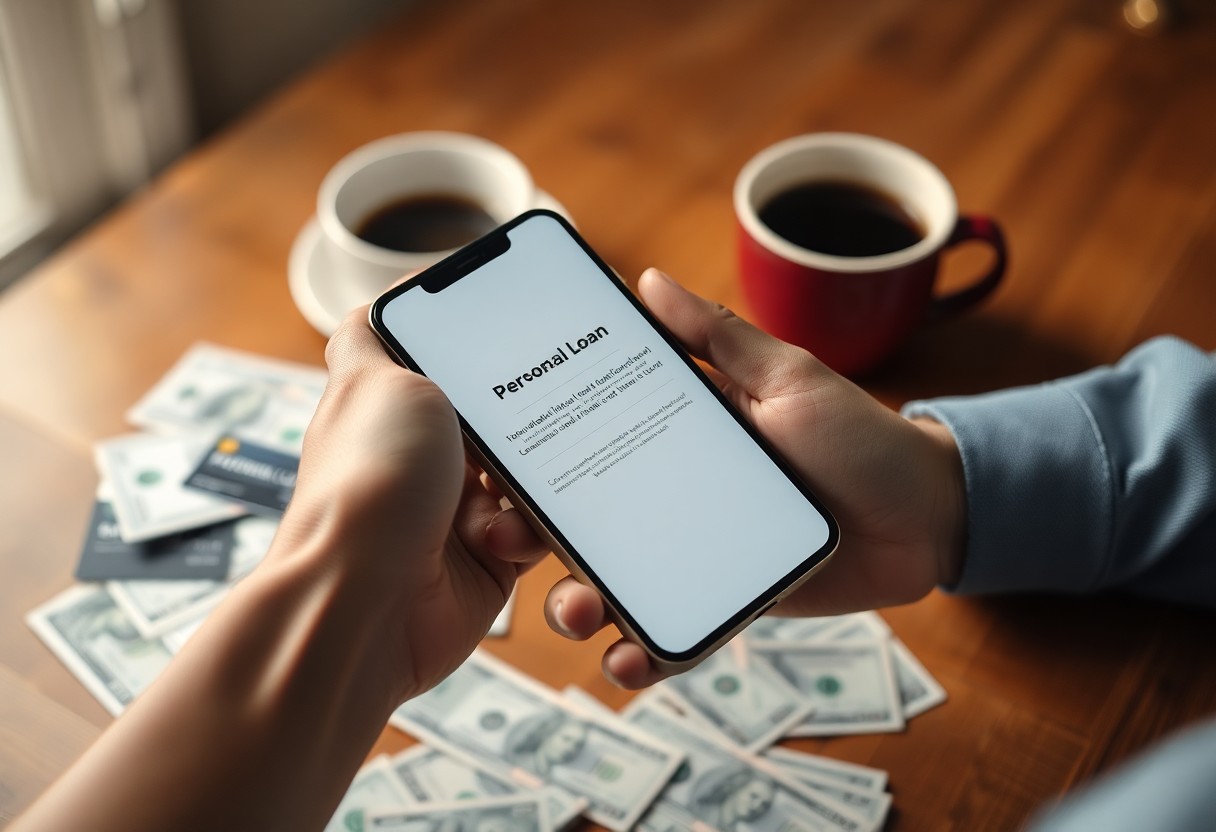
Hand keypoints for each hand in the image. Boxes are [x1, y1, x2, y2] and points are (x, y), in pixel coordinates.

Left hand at [274, 309, 547, 703]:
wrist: (364, 602)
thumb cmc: (368, 483)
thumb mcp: (372, 377)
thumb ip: (382, 331)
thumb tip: (388, 292)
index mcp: (396, 404)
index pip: (453, 356)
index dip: (494, 342)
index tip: (539, 326)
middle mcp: (425, 455)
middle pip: (503, 416)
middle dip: (533, 416)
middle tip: (567, 402)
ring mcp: (457, 509)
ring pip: (531, 474)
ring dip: (532, 483)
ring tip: (503, 497)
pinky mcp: (488, 560)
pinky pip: (539, 531)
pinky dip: (533, 532)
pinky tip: (502, 539)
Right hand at [543, 269, 965, 687]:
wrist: (927, 516)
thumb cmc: (860, 435)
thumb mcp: (787, 376)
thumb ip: (717, 336)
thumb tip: (646, 280)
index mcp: (674, 432)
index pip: (586, 440)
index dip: (534, 455)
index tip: (491, 463)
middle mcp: (670, 491)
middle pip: (583, 518)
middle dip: (534, 535)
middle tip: (507, 539)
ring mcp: (693, 550)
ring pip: (615, 582)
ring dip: (579, 603)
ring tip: (579, 613)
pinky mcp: (724, 599)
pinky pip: (673, 631)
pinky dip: (644, 652)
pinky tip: (627, 662)